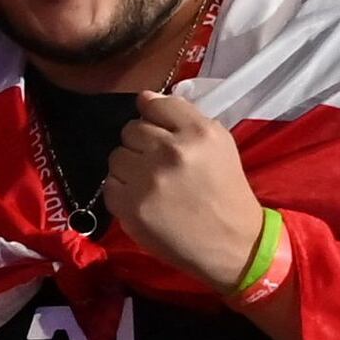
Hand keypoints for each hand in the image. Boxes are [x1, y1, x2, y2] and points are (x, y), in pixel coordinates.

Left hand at [103, 93, 268, 289]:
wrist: (231, 241)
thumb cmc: (224, 189)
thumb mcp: (219, 143)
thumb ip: (182, 117)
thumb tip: (144, 98)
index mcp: (198, 132)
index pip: (154, 103)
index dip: (153, 116)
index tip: (159, 129)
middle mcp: (171, 151)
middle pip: (131, 129)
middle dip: (142, 143)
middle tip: (159, 163)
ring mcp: (147, 179)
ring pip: (116, 155)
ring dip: (129, 166)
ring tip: (151, 182)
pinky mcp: (129, 205)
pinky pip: (109, 184)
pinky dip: (122, 190)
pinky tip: (144, 199)